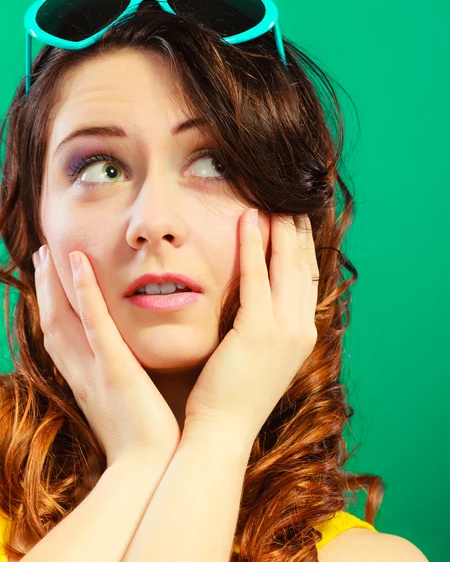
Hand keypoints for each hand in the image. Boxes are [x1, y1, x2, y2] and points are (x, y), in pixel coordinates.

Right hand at [32, 246, 181, 467]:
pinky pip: (95, 324)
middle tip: (42, 254)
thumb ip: (124, 383)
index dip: (53, 307)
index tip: (52, 280)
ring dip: (55, 282)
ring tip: (50, 251)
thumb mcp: (127, 407)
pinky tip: (78, 264)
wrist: (151, 471)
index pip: (63, 337)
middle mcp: (82, 373)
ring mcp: (95, 369)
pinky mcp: (115, 369)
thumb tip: (134, 369)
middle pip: (54, 322)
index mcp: (86, 381)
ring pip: (65, 317)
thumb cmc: (145, 442)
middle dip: (46, 288)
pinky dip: (84, 292)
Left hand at [184, 209, 318, 445]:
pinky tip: (247, 221)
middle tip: (288, 203)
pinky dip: (253, 246)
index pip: (306, 281)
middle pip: (302, 268)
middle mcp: (301, 329)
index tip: (295, 223)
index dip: (301, 249)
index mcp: (302, 335)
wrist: (222, 431)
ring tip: (270, 202)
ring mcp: (284, 330)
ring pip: (285, 266)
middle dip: (296, 232)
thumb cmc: (232, 394)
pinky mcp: (259, 331)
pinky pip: (256, 277)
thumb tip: (258, 301)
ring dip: (279, 230)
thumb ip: (265, 326)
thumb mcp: (259, 356)